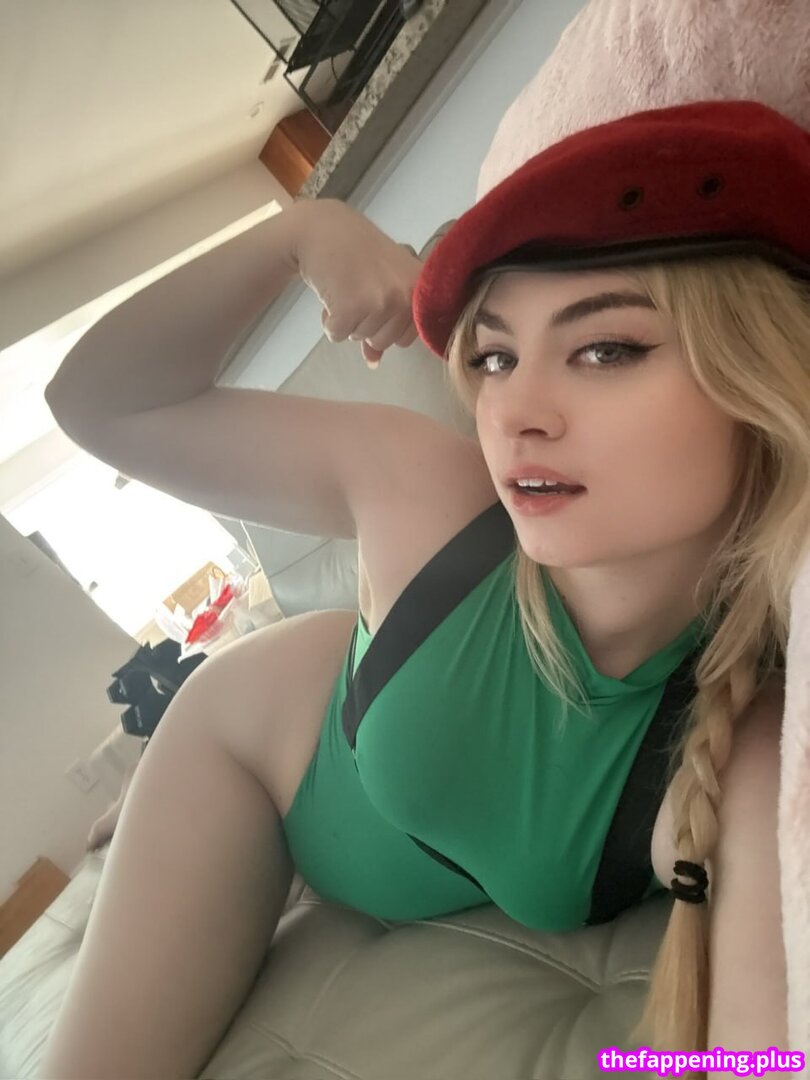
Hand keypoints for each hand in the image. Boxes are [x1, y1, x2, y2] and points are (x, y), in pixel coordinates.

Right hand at [291, 199, 420, 364]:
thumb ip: (385, 325)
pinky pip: (338, 335)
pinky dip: (329, 321)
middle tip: (356, 289)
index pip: (407, 337)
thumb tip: (374, 362)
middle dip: (364, 323)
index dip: (386, 324)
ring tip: (344, 287)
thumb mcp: (380, 283)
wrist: (321, 228)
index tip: (375, 296)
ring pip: (360, 338)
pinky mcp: (351, 307)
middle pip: (384, 341)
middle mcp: (405, 294)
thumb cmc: (354, 254)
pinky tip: (331, 293)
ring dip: (346, 320)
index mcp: (420, 287)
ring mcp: (379, 301)